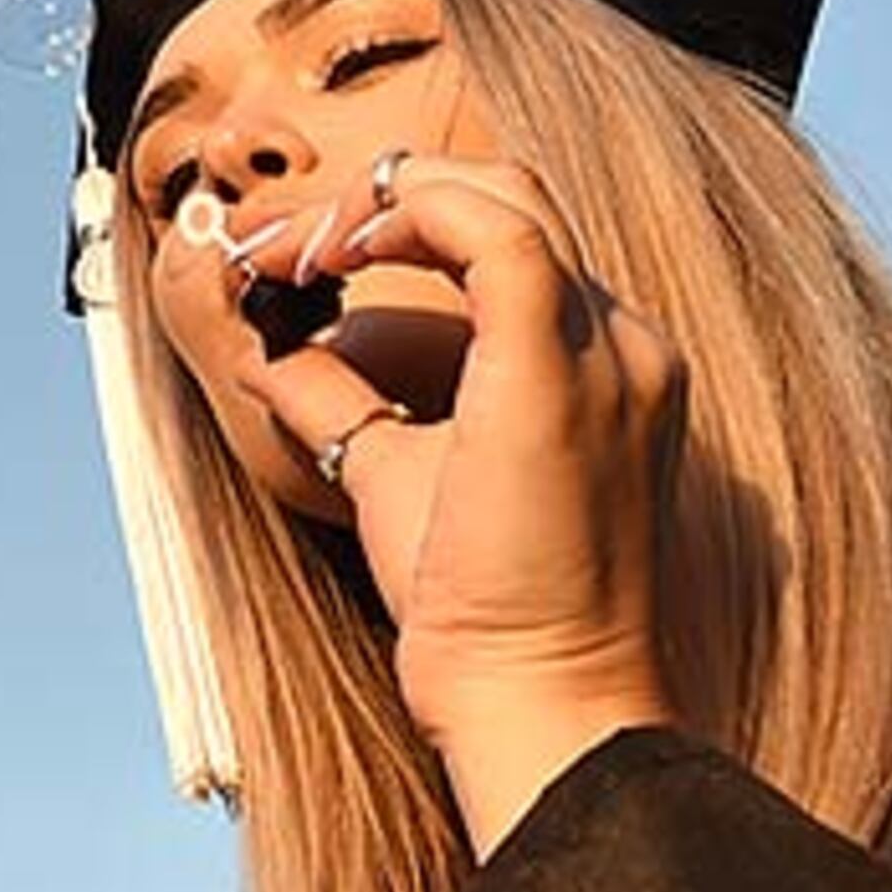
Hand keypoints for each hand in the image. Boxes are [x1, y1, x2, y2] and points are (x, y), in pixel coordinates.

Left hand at [225, 154, 684, 853]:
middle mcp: (625, 346)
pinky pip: (492, 233)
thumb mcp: (393, 473)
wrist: (536, 694)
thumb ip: (339, 400)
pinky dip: (401, 221)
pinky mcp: (562, 368)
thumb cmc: (479, 610)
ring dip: (380, 204)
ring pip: (502, 197)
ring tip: (295, 251)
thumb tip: (265, 351)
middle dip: (381, 199)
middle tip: (286, 246)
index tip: (300, 262)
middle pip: (508, 198)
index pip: (507, 238)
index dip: (396, 223)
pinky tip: (330, 258)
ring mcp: (609, 353)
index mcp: (602, 367)